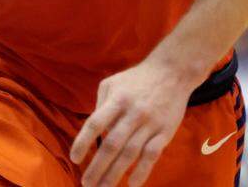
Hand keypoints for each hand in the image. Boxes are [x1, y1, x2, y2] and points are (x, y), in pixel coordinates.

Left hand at [70, 59, 197, 186]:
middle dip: (97, 167)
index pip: (95, 123)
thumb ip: (100, 105)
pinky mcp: (166, 132)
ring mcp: (150, 123)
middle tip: (86, 184)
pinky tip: (132, 185)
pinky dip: (142, 171)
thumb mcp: (112, 83)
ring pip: (130, 154)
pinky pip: (152, 155)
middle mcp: (132, 112)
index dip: (83, 142)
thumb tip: (93, 132)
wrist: (172, 72)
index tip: (74, 159)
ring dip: (115, 174)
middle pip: (112, 144)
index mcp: (116, 99)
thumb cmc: (136, 79)